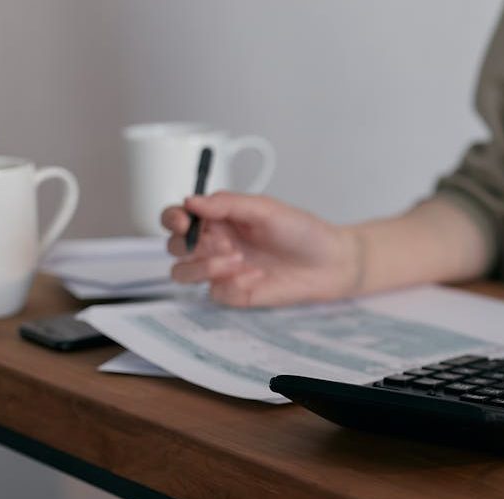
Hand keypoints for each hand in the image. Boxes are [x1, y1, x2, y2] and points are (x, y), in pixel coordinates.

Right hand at [162, 192, 359, 306]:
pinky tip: (257, 276)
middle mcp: (215, 244)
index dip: (173, 219)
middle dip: (190, 245)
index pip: (177, 217)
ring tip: (237, 259)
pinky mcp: (235, 294)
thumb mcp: (265, 209)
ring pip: (183, 272)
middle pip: (174, 246)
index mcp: (218, 218)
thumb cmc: (302, 232)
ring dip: (203, 266)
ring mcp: (222, 271)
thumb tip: (191, 201)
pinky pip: (215, 293)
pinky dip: (232, 284)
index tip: (184, 221)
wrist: (331, 263)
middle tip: (225, 242)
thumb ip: (227, 203)